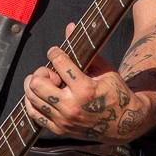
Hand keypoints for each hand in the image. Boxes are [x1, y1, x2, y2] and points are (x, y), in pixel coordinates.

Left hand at [23, 24, 142, 141]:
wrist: (123, 124)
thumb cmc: (115, 92)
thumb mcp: (104, 70)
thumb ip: (86, 50)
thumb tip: (70, 26)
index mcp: (85, 89)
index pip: (59, 63)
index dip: (54, 52)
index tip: (55, 51)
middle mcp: (72, 106)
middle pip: (37, 82)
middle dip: (41, 71)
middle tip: (50, 72)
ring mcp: (64, 120)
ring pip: (31, 97)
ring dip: (35, 86)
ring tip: (48, 83)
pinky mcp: (59, 129)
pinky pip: (33, 114)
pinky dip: (32, 101)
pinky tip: (42, 95)